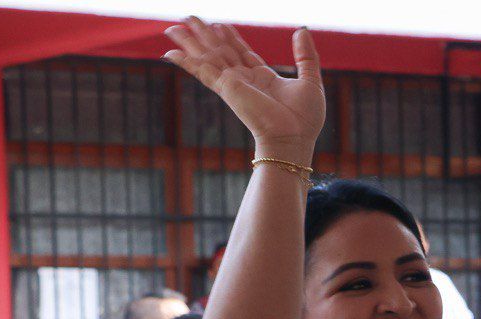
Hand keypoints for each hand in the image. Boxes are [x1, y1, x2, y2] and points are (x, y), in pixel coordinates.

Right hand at [164, 18, 324, 161]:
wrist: (294, 138)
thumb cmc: (304, 119)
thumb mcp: (311, 80)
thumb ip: (306, 55)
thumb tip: (302, 30)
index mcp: (263, 78)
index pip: (242, 52)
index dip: (231, 37)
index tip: (220, 24)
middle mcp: (245, 81)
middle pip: (220, 51)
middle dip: (205, 35)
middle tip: (188, 18)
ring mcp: (234, 84)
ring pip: (208, 57)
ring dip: (190, 42)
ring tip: (173, 27)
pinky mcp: (226, 88)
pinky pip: (202, 71)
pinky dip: (186, 61)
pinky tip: (169, 53)